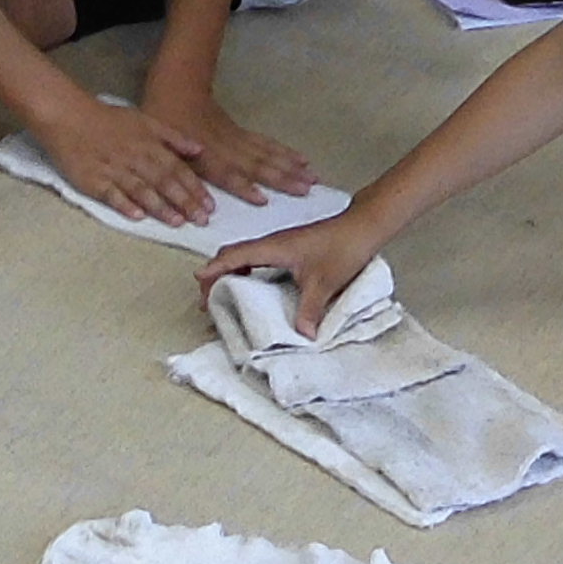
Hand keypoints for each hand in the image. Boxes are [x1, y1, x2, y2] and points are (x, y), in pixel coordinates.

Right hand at [37, 93, 220, 228]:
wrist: (69, 116)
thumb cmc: (108, 120)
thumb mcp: (145, 121)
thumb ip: (173, 137)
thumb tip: (200, 151)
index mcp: (149, 144)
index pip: (177, 169)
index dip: (195, 188)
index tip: (210, 205)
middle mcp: (135, 158)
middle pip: (164, 182)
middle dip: (185, 202)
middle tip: (201, 220)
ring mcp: (114, 170)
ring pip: (141, 190)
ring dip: (160, 207)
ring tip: (177, 222)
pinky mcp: (93, 180)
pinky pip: (111, 194)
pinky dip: (125, 205)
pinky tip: (137, 217)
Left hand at [144, 75, 321, 203]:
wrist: (178, 90)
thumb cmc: (166, 123)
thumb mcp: (164, 150)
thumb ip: (181, 175)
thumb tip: (197, 206)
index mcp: (205, 154)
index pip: (227, 173)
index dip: (243, 186)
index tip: (262, 199)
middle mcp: (226, 148)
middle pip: (257, 164)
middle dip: (282, 177)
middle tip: (306, 190)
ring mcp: (237, 139)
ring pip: (267, 153)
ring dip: (290, 166)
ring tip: (312, 177)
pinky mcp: (243, 133)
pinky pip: (266, 143)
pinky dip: (284, 151)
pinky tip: (301, 158)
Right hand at [197, 208, 377, 321]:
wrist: (363, 227)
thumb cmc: (343, 247)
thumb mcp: (325, 283)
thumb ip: (310, 309)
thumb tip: (301, 336)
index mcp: (273, 248)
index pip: (235, 256)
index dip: (215, 269)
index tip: (199, 284)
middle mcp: (272, 243)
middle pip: (232, 254)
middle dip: (216, 273)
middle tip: (208, 298)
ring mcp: (280, 244)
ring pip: (243, 255)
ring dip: (229, 271)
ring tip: (224, 294)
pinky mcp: (289, 247)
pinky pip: (257, 257)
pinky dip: (245, 269)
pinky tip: (252, 285)